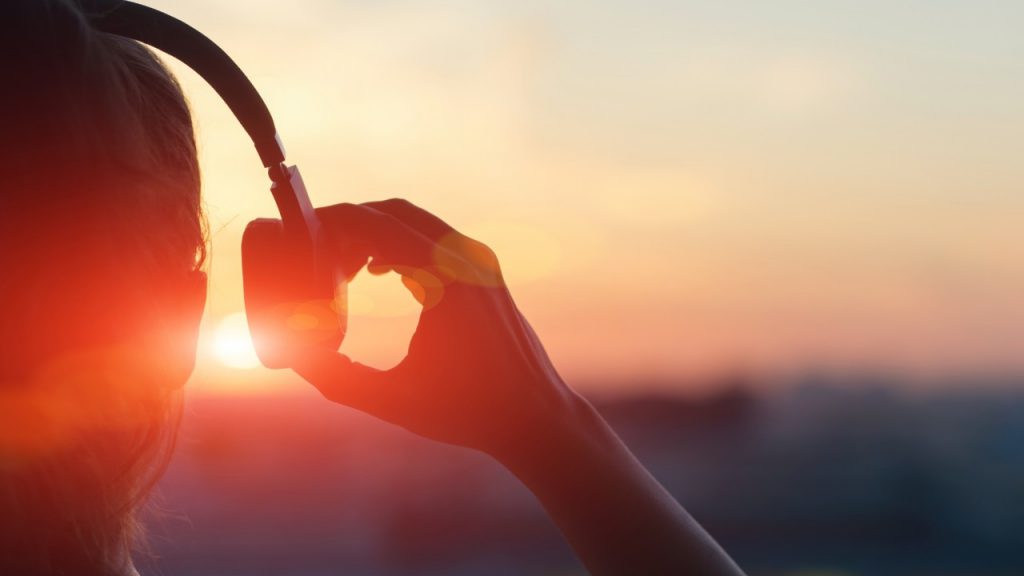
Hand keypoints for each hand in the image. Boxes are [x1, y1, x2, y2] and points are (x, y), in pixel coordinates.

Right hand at [294, 199, 584, 458]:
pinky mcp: (487, 274)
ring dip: (374, 232)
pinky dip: (400, 244)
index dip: (333, 223)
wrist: (535, 417)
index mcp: (445, 280)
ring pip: (415, 223)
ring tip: (338, 266)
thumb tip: (291, 354)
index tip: (299, 234)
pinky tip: (375, 271)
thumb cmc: (468, 412)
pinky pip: (435, 241)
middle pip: (394, 213)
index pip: (377, 225)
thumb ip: (335, 378)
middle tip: (312, 249)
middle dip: (349, 223)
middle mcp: (467, 260)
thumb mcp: (391, 400)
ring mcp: (481, 263)